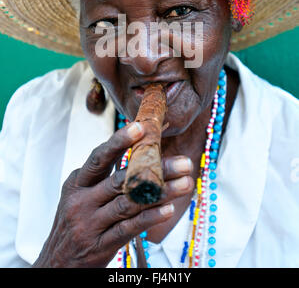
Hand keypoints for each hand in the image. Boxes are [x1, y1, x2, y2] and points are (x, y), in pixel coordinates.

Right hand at [33, 122, 193, 267]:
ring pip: (129, 204)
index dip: (119, 141)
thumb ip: (104, 174)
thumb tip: (136, 147)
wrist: (57, 261)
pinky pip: (128, 229)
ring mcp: (90, 223)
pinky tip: (168, 210)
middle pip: (121, 180)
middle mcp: (82, 201)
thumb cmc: (76, 219)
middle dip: (155, 169)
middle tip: (183, 162)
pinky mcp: (100, 245)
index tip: (141, 127)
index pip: (99, 158)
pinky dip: (149, 218)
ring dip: (161, 193)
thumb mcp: (81, 193)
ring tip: (185, 183)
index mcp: (78, 183)